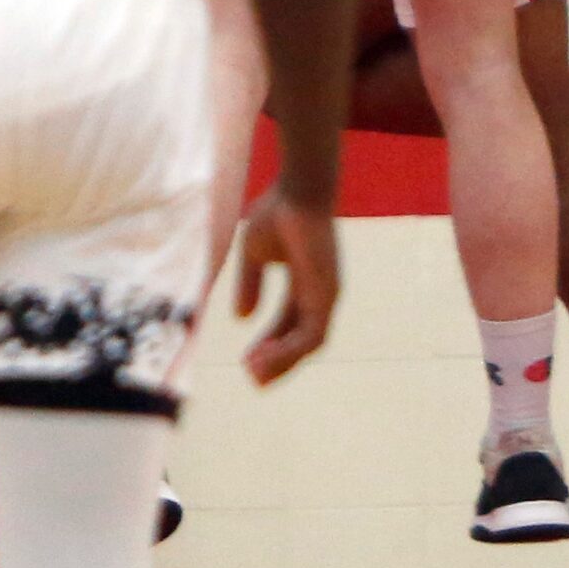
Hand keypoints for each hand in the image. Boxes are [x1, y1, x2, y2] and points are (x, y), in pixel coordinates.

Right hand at [235, 185, 339, 385]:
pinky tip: (263, 357)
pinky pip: (311, 336)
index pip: (290, 323)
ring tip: (253, 371)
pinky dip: (289, 351)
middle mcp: (319, 292)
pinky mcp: (326, 294)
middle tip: (252, 376)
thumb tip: (242, 319)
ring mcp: (326, 294)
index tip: (246, 360)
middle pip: (301, 340)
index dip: (269, 343)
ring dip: (281, 362)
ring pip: (308, 344)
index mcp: (305, 282)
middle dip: (277, 361)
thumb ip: (250, 285)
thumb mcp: (254, 254)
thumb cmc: (278, 212)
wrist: (297, 192)